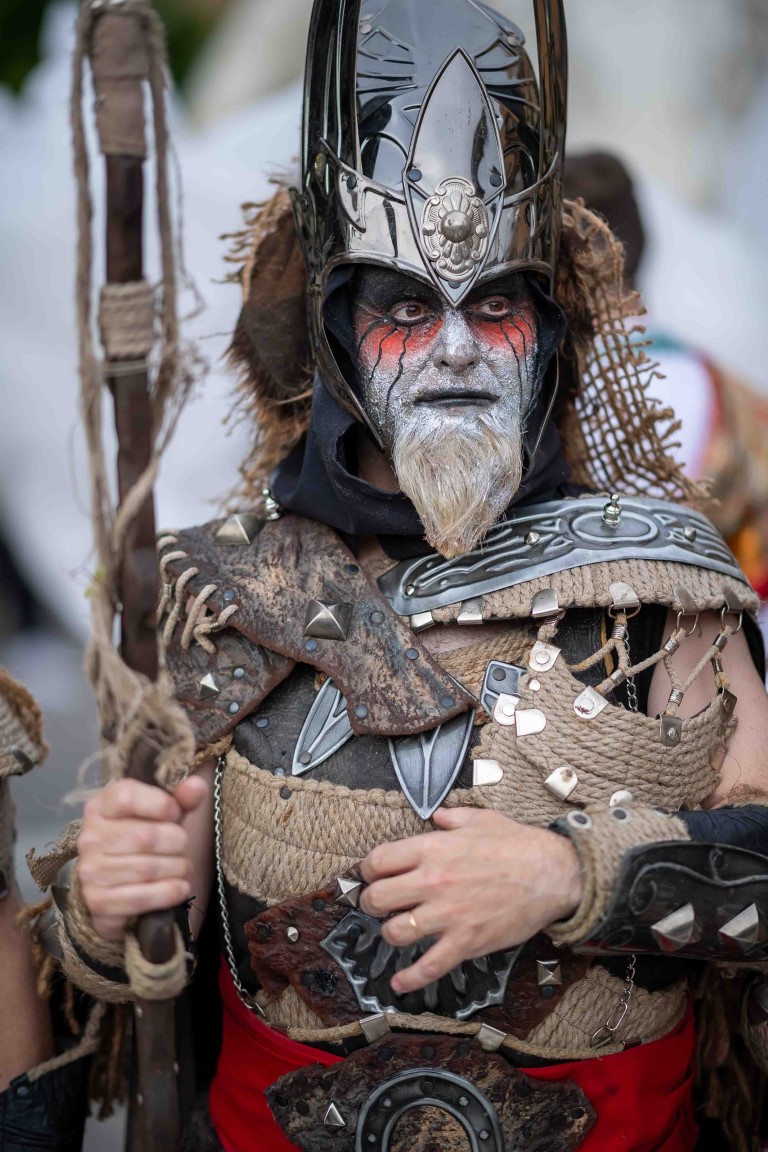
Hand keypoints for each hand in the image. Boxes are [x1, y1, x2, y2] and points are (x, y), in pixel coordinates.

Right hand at [77, 774, 207, 940]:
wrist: (117, 884)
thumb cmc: (143, 839)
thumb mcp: (162, 814)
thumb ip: (180, 799)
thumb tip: (197, 785)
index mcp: (101, 806)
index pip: (127, 797)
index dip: (160, 804)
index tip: (176, 813)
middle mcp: (90, 837)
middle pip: (145, 835)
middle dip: (176, 842)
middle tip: (182, 846)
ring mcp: (90, 870)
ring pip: (147, 868)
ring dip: (176, 868)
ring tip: (182, 866)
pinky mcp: (98, 901)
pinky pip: (142, 897)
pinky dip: (169, 892)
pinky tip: (180, 887)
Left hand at [359, 807, 582, 994]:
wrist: (551, 874)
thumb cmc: (518, 845)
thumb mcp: (481, 820)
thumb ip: (452, 818)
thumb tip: (437, 816)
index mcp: (432, 849)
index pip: (378, 861)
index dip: (368, 870)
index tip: (371, 875)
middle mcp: (432, 881)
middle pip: (378, 898)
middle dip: (371, 902)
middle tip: (377, 904)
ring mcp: (447, 915)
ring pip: (395, 932)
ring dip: (390, 933)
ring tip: (396, 930)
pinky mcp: (465, 942)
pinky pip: (429, 967)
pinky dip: (410, 979)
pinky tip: (399, 983)